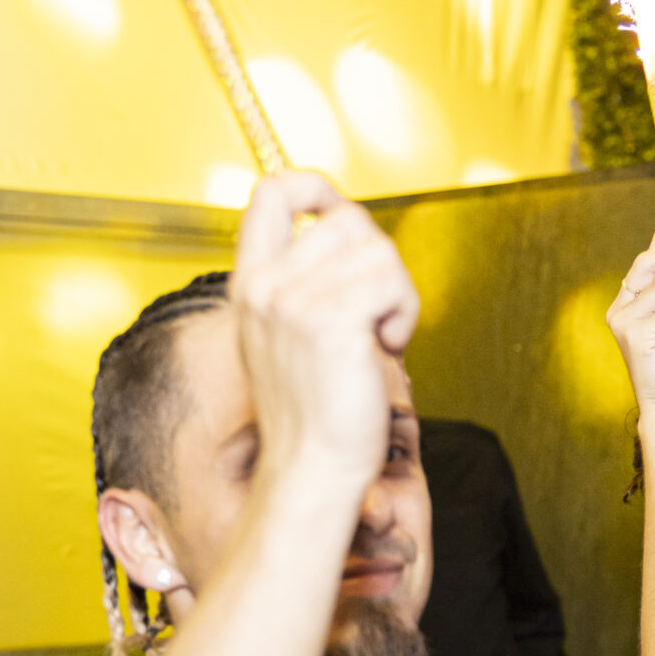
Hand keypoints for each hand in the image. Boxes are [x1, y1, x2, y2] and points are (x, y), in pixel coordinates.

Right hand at [229, 171, 420, 488]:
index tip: (341, 215)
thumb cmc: (313, 413)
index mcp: (251, 284)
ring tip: (378, 338)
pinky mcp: (331, 322)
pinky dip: (404, 316)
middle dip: (379, 262)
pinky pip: (392, 283)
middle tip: (375, 315)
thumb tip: (346, 231)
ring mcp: (293, 303)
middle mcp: (266, 287)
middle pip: (348, 220)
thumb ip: (301, 284)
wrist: (311, 469)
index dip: (316, 186)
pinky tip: (386, 349)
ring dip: (396, 294)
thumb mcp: (287, 337)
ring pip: (378, 251)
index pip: (271, 191)